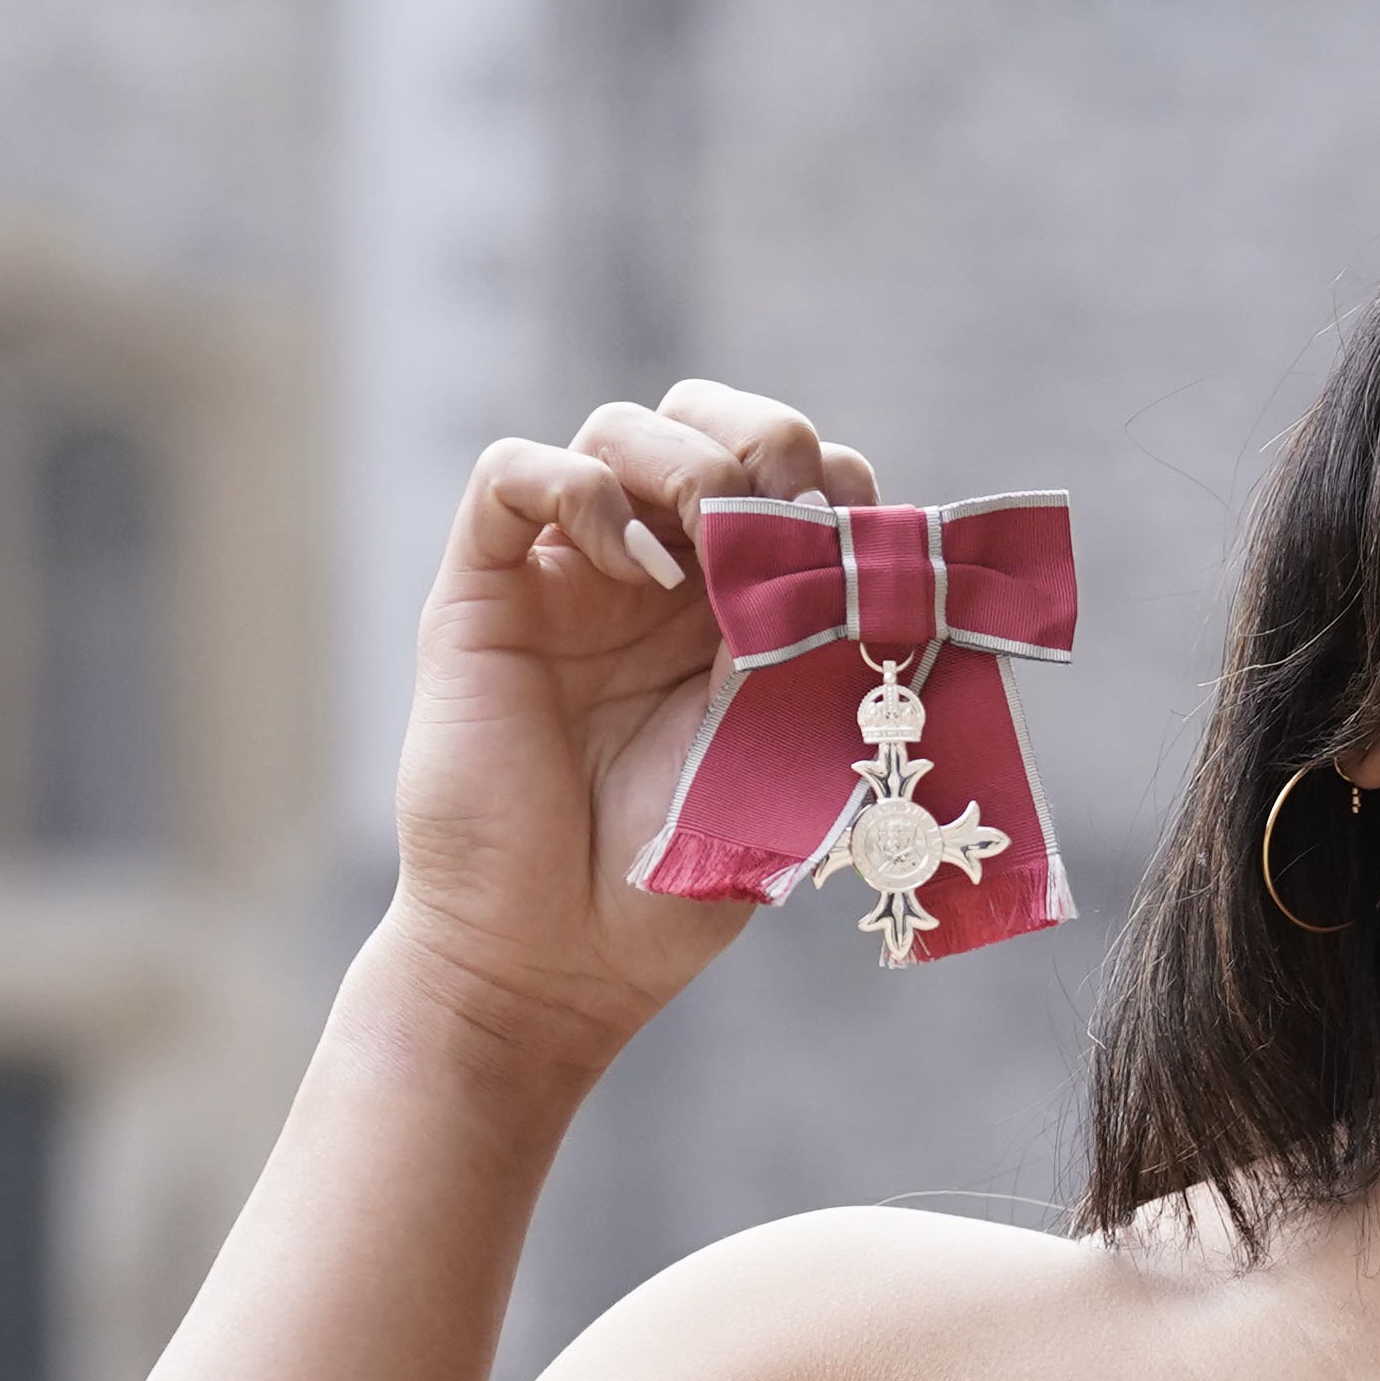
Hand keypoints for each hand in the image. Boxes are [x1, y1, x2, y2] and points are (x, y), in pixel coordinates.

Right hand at [386, 380, 883, 1075]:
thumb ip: (836, 660)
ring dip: (685, 463)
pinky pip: (510, 473)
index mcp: (739, 608)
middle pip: (706, 422)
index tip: (868, 546)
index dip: (839, 486)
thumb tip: (897, 569)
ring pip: (618, 428)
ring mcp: (566, 575)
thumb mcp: (795, 757)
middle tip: (789, 510)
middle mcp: (654, 574)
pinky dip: (579, 489)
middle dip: (763, 442)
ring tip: (713, 548)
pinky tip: (635, 566)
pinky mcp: (482, 591)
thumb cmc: (680, 877)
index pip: (795, 481)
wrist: (562, 958)